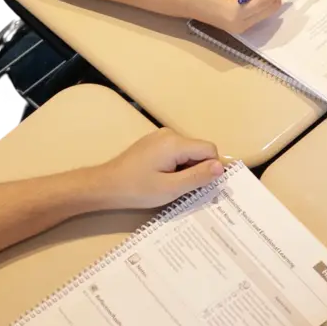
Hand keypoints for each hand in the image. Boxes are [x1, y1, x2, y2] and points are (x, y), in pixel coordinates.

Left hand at [94, 128, 225, 208]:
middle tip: (184, 190)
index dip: (211, 169)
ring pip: (187, 153)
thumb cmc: (137, 189)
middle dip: (197, 170)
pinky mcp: (154, 144)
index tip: (202, 187)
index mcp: (175, 143)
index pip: (209, 150)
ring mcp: (160, 138)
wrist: (105, 186)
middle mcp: (169, 134)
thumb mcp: (170, 188)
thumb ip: (197, 177)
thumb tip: (221, 167)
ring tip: (171, 186)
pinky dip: (176, 167)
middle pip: (198, 150)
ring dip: (186, 170)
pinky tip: (163, 180)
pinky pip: (176, 153)